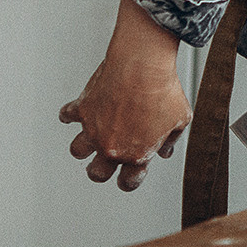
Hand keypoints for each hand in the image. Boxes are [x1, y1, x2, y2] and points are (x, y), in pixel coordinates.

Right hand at [60, 0, 191, 191]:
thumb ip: (170, 139)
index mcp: (137, 154)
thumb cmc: (163, 89)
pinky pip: (66, 116)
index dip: (129, 180)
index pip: (128, 182)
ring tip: (93, 133)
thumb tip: (165, 151)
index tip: (128, 176)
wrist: (143, 64)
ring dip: (84, 144)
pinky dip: (70, 113)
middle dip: (100, 169)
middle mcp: (112, 146)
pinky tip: (79, 109)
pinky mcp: (83, 109)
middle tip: (105, 158)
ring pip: (77, 150)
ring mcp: (94, 129)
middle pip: (97, 174)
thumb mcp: (179, 118)